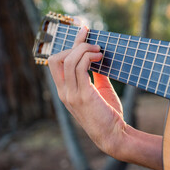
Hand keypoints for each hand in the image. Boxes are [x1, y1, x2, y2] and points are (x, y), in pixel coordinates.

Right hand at [48, 26, 126, 158]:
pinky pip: (80, 67)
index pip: (56, 63)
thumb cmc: (108, 115)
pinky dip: (89, 57)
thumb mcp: (100, 91)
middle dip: (74, 45)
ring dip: (84, 49)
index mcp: (65, 91)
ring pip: (68, 60)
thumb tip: (98, 58)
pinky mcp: (82, 95)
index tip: (82, 33)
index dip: (67, 46)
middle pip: (56, 59)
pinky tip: (101, 57)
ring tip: (99, 51)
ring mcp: (71, 94)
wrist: (113, 136)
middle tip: (92, 41)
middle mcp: (64, 92)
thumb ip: (96, 76)